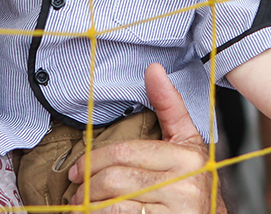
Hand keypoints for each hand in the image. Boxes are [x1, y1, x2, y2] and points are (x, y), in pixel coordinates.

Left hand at [68, 63, 223, 213]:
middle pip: (116, 179)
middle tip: (78, 191)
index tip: (77, 170)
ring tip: (84, 207)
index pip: (126, 153)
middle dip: (89, 185)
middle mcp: (184, 184)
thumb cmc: (193, 184)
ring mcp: (176, 210)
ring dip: (91, 206)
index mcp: (187, 156)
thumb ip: (170, 108)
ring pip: (115, 204)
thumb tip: (153, 69)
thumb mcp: (187, 144)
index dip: (94, 160)